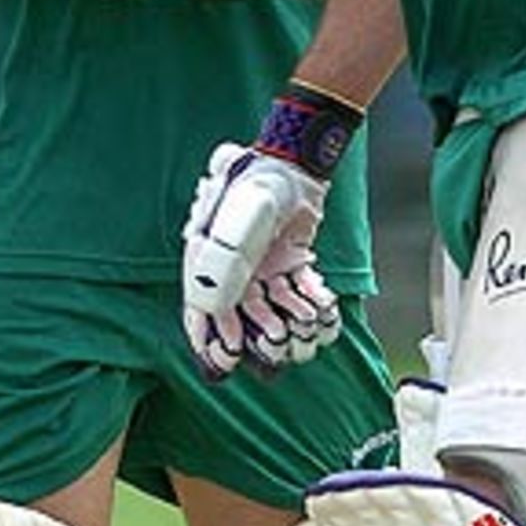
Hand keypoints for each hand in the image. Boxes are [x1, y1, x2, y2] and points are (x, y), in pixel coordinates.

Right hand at [182, 83, 363, 379]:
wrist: (295, 166)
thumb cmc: (259, 187)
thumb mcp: (236, 223)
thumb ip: (224, 263)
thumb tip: (214, 308)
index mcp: (208, 261)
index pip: (202, 311)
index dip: (211, 340)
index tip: (226, 359)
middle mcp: (233, 270)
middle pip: (240, 319)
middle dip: (259, 336)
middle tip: (277, 338)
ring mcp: (262, 269)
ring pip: (272, 312)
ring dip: (290, 323)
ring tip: (305, 322)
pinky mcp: (289, 265)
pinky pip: (297, 296)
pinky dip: (311, 306)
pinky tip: (323, 307)